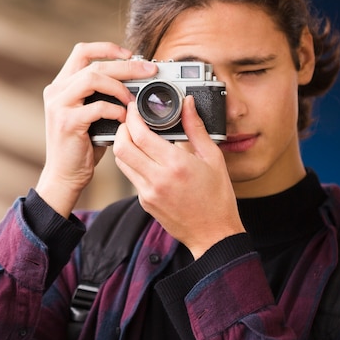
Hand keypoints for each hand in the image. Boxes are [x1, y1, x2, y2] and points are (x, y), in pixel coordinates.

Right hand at [35, 42, 157, 215]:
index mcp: (63, 85)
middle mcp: (57, 91)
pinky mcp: (67, 122)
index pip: (82, 51)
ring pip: (92, 79)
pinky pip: (96, 107)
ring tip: (133, 99)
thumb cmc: (83, 146)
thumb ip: (103, 97)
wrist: (66, 175)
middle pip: (94, 64)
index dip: (107, 48)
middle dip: (126, 65)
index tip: (131, 53)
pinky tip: (124, 118)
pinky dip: (114, 110)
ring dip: (119, 86)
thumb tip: (134, 85)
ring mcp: (59, 105)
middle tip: (149, 70)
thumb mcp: (92, 115)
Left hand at [113, 96, 244, 258]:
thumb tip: (188, 104)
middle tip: (131, 121)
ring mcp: (148, 193)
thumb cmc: (217, 198)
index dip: (132, 117)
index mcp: (176, 165)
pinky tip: (147, 159)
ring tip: (137, 137)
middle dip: (122, 128)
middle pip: (122, 147)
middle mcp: (157, 179)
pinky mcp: (144, 202)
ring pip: (121, 162)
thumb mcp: (212, 158)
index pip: (140, 135)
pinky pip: (131, 177)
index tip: (134, 108)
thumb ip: (196, 128)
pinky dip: (134, 163)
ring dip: (124, 145)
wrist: (213, 234)